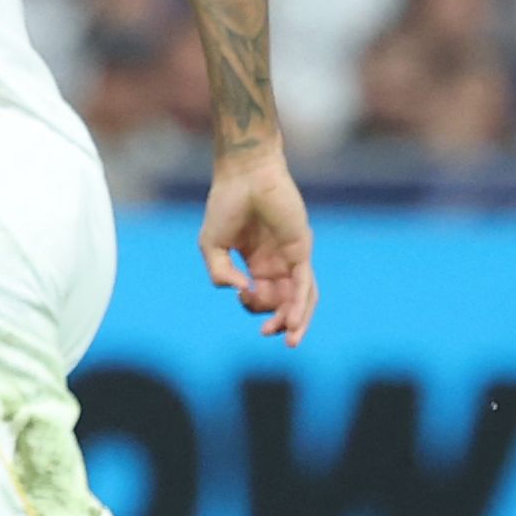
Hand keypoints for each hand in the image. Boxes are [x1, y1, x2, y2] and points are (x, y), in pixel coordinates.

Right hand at [198, 148, 319, 346]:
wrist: (244, 174)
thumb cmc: (227, 204)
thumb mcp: (211, 246)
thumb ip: (219, 273)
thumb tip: (240, 292)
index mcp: (257, 262)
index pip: (261, 296)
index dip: (252, 305)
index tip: (241, 295)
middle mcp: (278, 262)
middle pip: (284, 302)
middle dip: (277, 322)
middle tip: (266, 333)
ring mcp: (292, 255)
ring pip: (302, 298)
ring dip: (297, 321)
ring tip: (290, 341)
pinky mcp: (301, 248)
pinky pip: (305, 284)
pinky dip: (301, 305)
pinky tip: (294, 321)